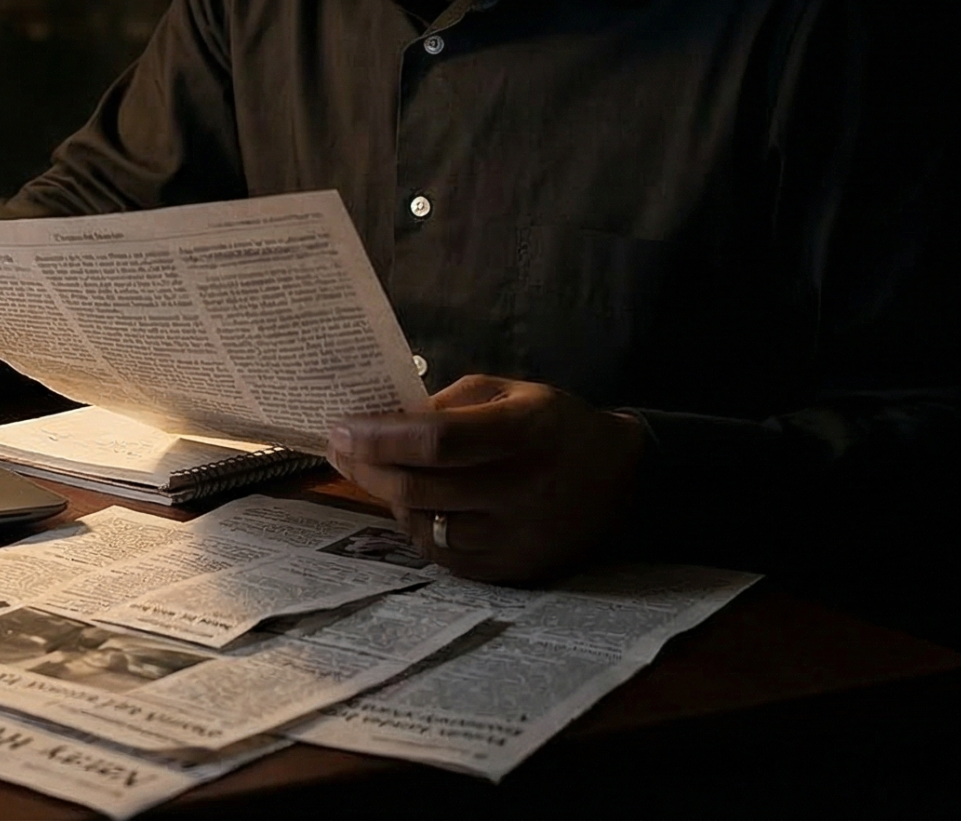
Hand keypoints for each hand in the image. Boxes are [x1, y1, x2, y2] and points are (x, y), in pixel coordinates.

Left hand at [327, 374, 646, 582]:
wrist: (621, 481)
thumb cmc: (554, 425)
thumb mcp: (509, 392)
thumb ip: (446, 403)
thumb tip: (381, 420)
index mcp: (523, 433)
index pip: (435, 441)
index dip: (380, 437)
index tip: (340, 428)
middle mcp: (521, 489)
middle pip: (420, 488)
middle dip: (366, 468)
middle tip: (339, 449)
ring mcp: (517, 536)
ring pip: (424, 526)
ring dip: (390, 499)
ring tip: (381, 474)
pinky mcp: (513, 568)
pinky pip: (443, 556)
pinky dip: (417, 529)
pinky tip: (414, 506)